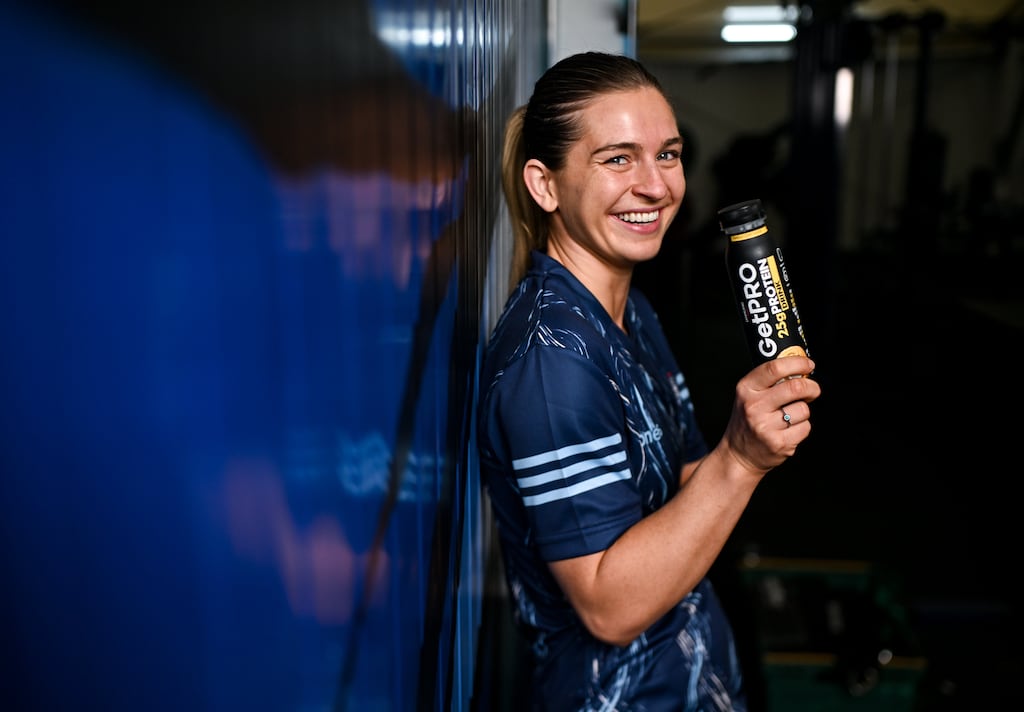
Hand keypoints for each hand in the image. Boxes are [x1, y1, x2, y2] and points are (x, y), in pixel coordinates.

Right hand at [722, 355, 819, 473]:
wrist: (739, 455)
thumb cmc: (748, 421)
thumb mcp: (749, 396)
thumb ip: (769, 382)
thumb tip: (800, 370)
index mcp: (746, 389)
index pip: (774, 368)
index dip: (797, 363)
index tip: (808, 364)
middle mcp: (754, 406)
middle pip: (795, 387)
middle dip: (812, 387)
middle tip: (812, 390)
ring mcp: (765, 426)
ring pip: (803, 409)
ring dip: (803, 412)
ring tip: (790, 417)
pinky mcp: (778, 443)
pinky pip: (805, 428)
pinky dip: (802, 428)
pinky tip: (789, 430)